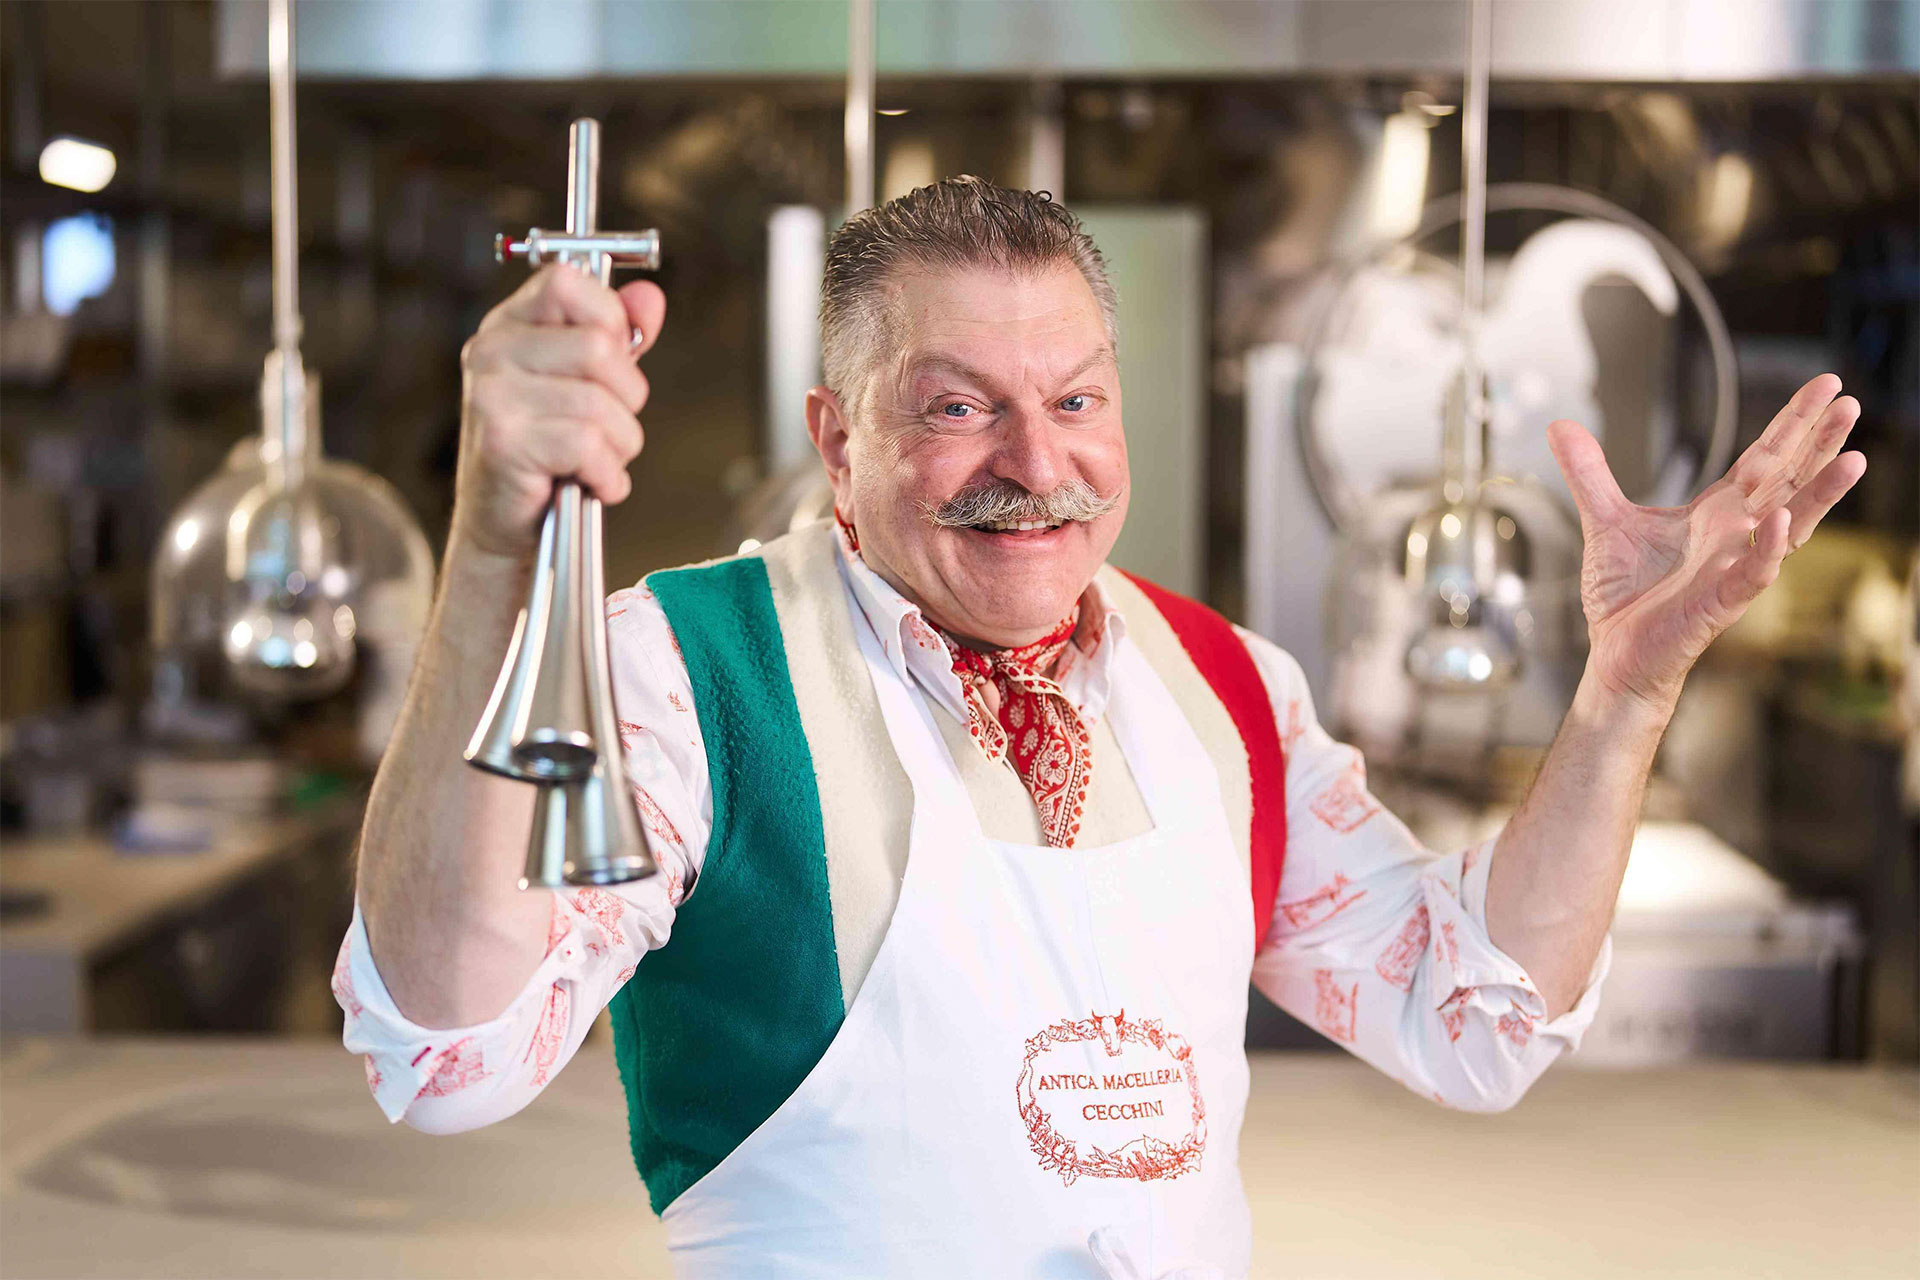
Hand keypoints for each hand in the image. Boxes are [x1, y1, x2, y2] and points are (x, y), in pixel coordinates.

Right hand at [452, 264, 666, 561]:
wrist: (502, 526)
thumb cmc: (545, 453)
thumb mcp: (581, 384)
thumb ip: (616, 336)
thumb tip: (650, 298)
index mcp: (507, 326)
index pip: (567, 281)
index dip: (609, 318)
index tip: (613, 362)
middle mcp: (491, 352)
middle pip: (600, 348)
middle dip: (627, 398)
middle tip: (606, 428)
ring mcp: (493, 396)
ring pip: (601, 404)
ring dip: (620, 446)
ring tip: (595, 462)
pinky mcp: (504, 442)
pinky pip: (589, 446)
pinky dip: (607, 475)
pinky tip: (590, 483)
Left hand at [1546, 373, 1865, 710]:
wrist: (1615, 654)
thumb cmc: (1626, 594)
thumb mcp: (1603, 521)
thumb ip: (1588, 473)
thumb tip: (1561, 424)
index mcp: (1716, 512)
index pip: (1764, 459)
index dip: (1792, 424)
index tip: (1826, 385)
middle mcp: (1735, 535)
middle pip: (1787, 480)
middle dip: (1818, 443)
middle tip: (1850, 402)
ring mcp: (1733, 568)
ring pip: (1789, 524)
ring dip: (1819, 494)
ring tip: (1853, 458)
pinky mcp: (1720, 603)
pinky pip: (1752, 574)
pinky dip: (1767, 547)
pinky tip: (1778, 519)